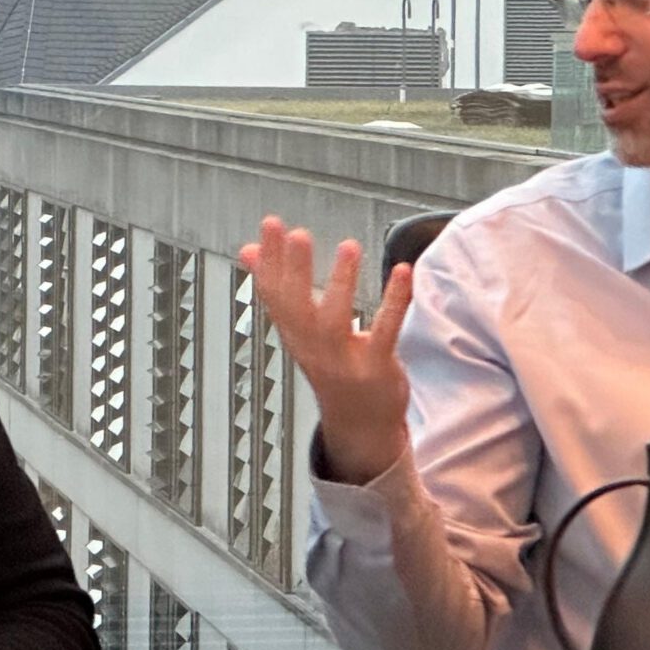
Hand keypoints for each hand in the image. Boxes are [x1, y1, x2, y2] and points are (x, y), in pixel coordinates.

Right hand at [238, 216, 413, 485]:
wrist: (360, 424)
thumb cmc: (330, 366)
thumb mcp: (298, 328)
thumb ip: (276, 286)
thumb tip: (248, 250)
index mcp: (293, 333)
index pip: (274, 294)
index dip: (270, 259)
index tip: (271, 224)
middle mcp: (313, 346)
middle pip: (296, 307)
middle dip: (294, 270)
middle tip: (296, 233)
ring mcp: (343, 359)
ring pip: (335, 321)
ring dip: (341, 283)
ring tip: (348, 247)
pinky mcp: (376, 368)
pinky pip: (384, 333)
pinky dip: (394, 302)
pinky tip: (402, 273)